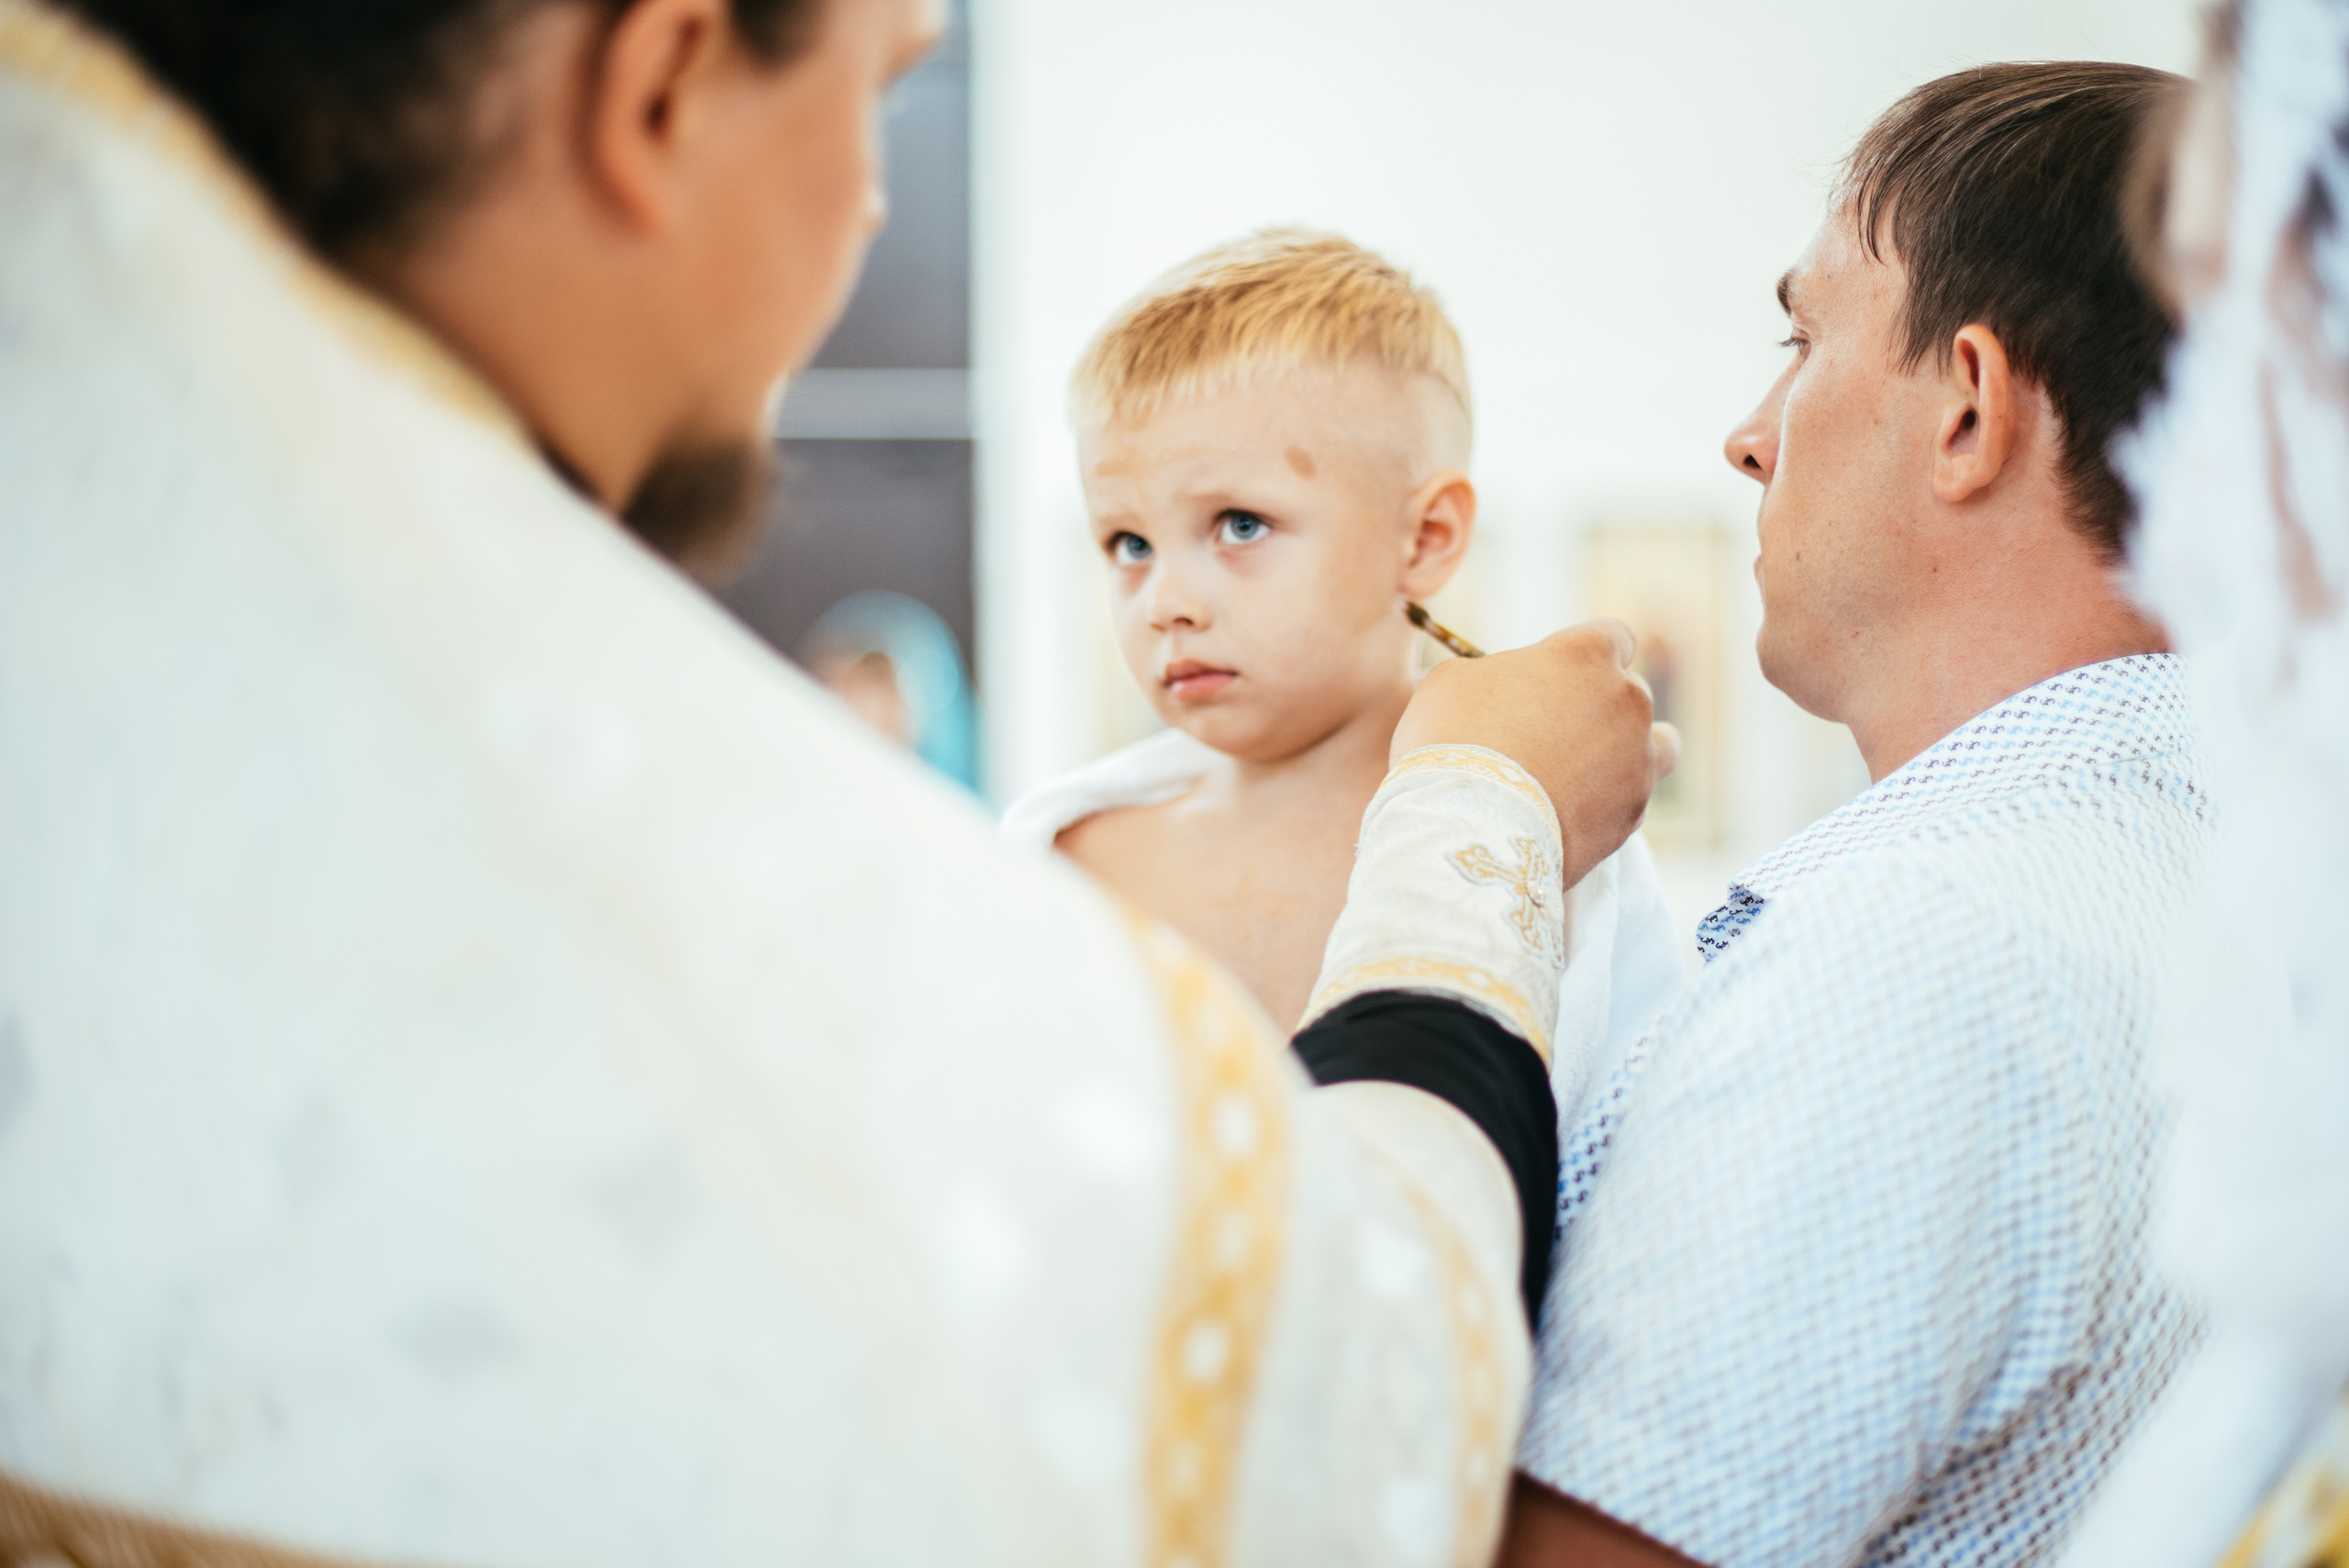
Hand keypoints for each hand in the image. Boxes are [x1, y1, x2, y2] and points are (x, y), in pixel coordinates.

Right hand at [1392, 620, 1678, 887]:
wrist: (1469, 827)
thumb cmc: (1453, 740)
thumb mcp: (1455, 681)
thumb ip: (1498, 672)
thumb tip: (1504, 686)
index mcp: (1587, 655)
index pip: (1612, 636)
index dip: (1584, 656)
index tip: (1558, 676)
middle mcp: (1628, 701)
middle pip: (1630, 692)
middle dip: (1599, 706)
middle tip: (1554, 731)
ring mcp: (1638, 760)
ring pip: (1657, 746)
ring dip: (1630, 750)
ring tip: (1589, 772)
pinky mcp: (1633, 814)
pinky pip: (1631, 798)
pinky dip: (1608, 803)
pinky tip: (1570, 812)